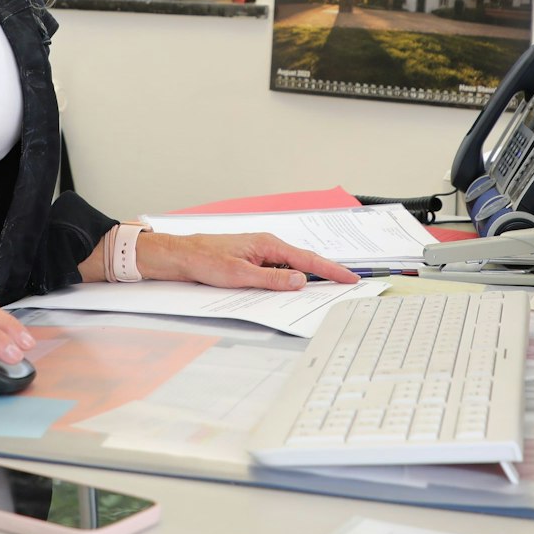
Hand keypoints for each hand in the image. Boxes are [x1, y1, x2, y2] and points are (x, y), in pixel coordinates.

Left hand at [136, 232, 360, 289]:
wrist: (183, 255)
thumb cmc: (206, 260)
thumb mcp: (241, 275)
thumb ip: (272, 279)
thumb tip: (300, 281)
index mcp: (269, 245)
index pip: (307, 260)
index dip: (331, 270)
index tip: (350, 278)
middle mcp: (268, 246)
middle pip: (305, 261)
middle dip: (327, 273)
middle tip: (347, 284)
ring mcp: (262, 252)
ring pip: (292, 266)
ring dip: (308, 277)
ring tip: (329, 287)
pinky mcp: (254, 260)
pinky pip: (279, 269)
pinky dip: (290, 278)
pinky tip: (294, 288)